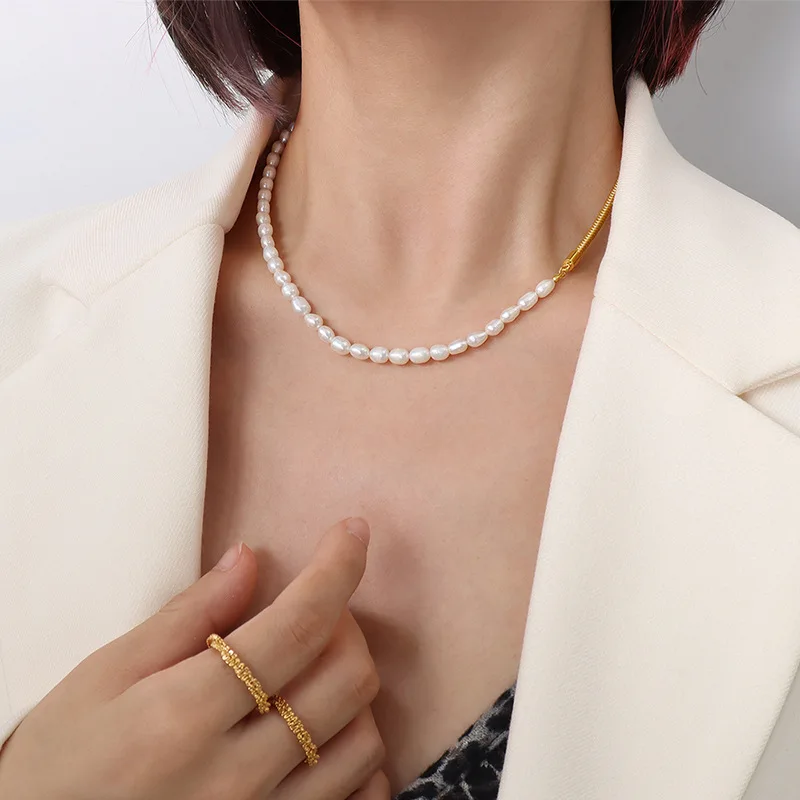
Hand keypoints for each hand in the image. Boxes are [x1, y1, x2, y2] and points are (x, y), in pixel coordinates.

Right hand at [0, 518, 389, 799]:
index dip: (337, 568)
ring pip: (364, 737)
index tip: (353, 530)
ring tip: (309, 670)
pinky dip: (358, 754)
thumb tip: (248, 559)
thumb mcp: (106, 676)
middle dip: (346, 622)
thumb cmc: (61, 763)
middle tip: (312, 607)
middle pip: (347, 677)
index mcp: (187, 714)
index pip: (297, 626)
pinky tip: (325, 732)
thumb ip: (187, 617)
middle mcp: (238, 774)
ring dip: (351, 686)